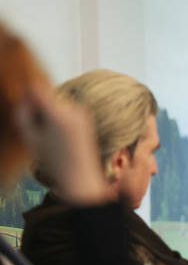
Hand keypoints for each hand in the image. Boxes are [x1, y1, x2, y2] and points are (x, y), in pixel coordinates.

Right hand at [14, 83, 109, 204]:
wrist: (81, 177)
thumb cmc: (53, 161)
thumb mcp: (30, 138)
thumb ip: (23, 113)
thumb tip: (25, 97)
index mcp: (58, 114)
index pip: (36, 87)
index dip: (27, 96)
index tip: (26, 111)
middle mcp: (74, 109)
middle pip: (46, 94)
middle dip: (39, 107)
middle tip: (40, 131)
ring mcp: (82, 112)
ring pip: (56, 102)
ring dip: (50, 112)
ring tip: (52, 136)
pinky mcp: (86, 117)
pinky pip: (66, 109)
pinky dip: (60, 117)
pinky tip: (62, 137)